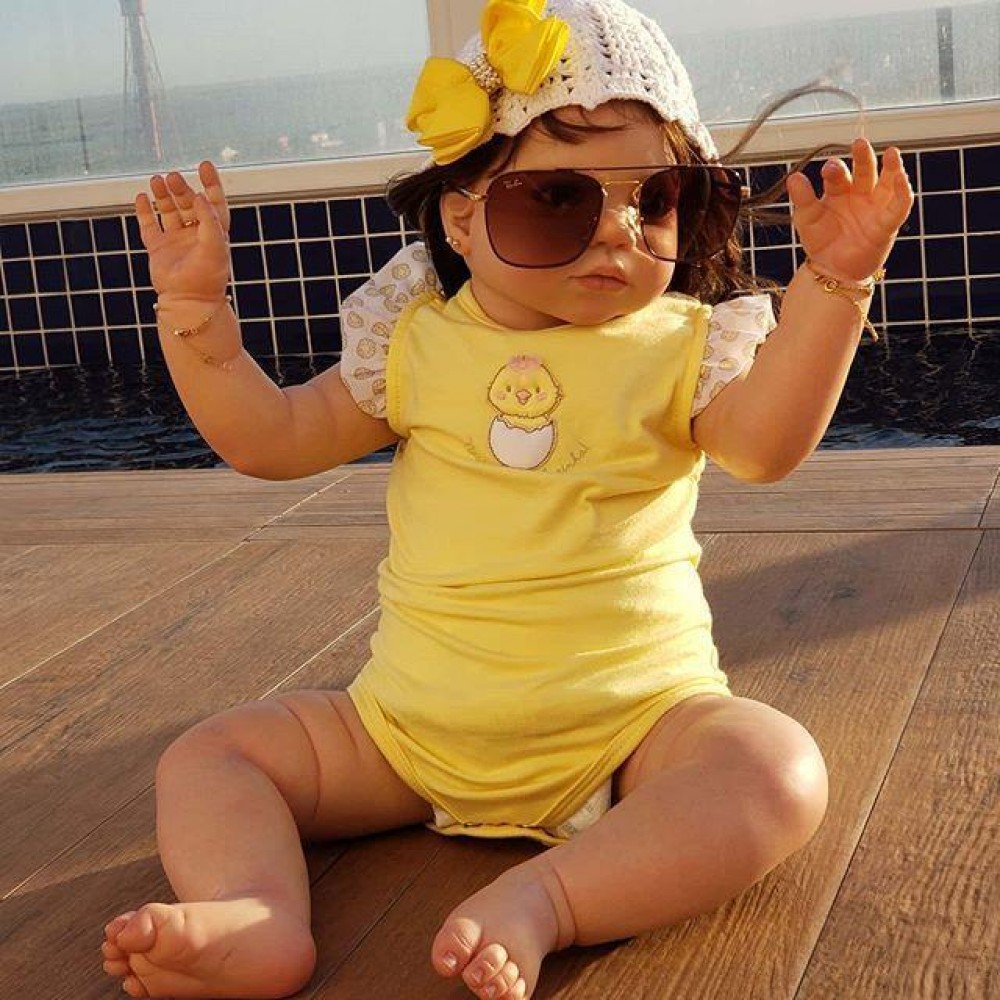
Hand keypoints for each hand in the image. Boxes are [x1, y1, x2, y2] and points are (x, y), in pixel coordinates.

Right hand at [135, 161, 231, 302]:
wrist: (188, 302)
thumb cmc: (207, 277)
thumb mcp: (215, 246)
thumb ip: (210, 220)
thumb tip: (201, 195)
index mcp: (214, 233)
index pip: (214, 202)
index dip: (211, 183)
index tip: (204, 165)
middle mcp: (195, 235)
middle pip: (189, 203)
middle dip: (182, 188)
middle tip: (173, 177)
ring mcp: (176, 241)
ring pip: (169, 211)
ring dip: (163, 195)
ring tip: (157, 180)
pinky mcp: (158, 248)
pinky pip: (149, 225)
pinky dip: (144, 211)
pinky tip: (141, 197)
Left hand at [786, 137, 913, 282]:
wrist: (832, 271)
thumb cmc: (821, 242)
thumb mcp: (807, 219)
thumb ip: (802, 198)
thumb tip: (793, 177)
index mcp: (839, 190)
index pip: (839, 174)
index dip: (835, 169)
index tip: (828, 168)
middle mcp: (860, 194)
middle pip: (865, 170)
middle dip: (863, 157)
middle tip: (859, 143)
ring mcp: (875, 207)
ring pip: (888, 182)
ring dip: (892, 166)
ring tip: (892, 152)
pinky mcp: (887, 224)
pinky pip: (899, 205)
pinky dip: (903, 191)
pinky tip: (902, 177)